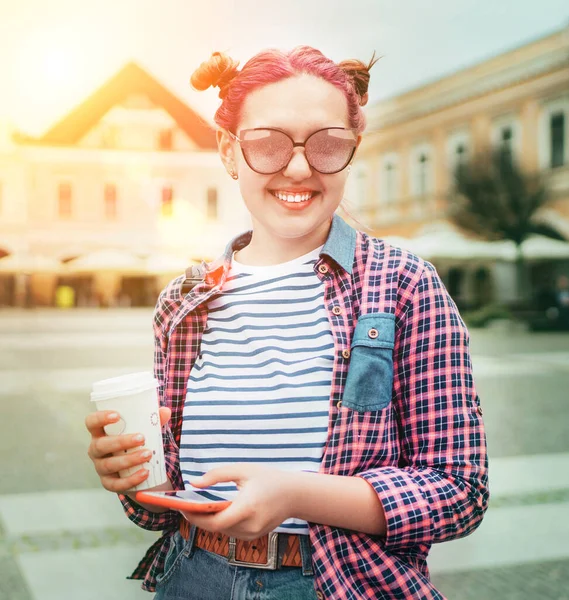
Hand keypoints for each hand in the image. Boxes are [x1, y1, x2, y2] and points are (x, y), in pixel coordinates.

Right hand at [85, 406, 170, 492]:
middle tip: (142, 438)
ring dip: (129, 460)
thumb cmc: (135, 443)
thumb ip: (154, 420)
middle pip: (100, 445)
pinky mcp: (108, 483)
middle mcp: (96, 450)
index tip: (117, 415)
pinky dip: (131, 479)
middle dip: (121, 442)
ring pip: (109, 465)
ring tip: (148, 455)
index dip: (100, 418)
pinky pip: (116, 484)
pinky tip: (145, 473)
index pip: (91, 422)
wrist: (140, 469)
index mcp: (101, 433)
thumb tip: (165, 411)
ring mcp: (100, 467)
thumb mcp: (144, 430)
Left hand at [181, 464, 296, 540]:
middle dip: (198, 519)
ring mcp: (252, 533)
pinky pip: (231, 531)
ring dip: (209, 522)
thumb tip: (195, 483)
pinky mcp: (253, 536)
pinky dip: (221, 523)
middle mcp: (250, 525)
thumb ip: (217, 475)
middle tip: (184, 507)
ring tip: (195, 508)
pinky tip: (213, 512)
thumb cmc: (269, 478)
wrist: (294, 494)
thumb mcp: (243, 470)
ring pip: (223, 531)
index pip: (215, 521)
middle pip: (216, 528)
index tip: (182, 508)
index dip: (195, 517)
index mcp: (247, 508)